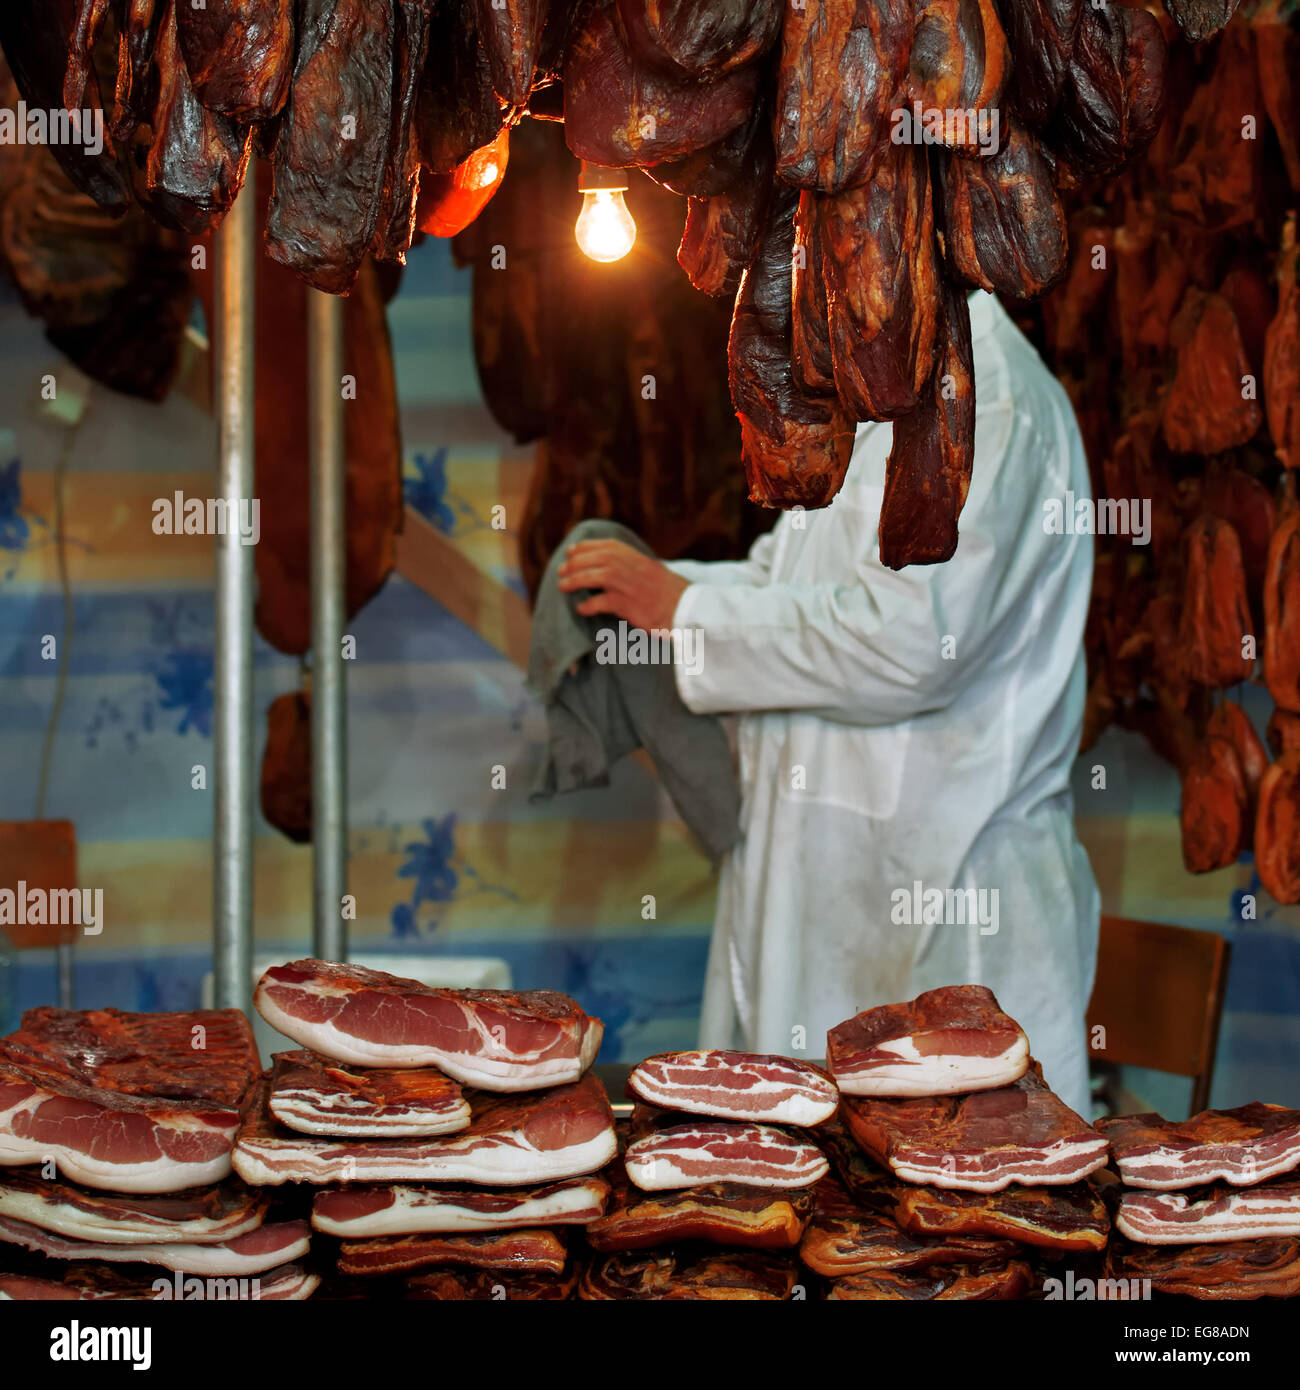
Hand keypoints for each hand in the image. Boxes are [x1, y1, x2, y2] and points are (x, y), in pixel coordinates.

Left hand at [555, 539, 689, 632]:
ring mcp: (633, 586)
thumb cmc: (668, 593)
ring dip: (576, 580)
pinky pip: (605, 602)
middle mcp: (634, 568)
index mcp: (638, 558)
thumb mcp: (650, 570)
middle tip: (561, 571)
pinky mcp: (632, 606)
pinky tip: (581, 609)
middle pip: (598, 558)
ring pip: (598, 576)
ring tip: (562, 587)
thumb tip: (604, 565)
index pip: (606, 546)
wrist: (688, 609)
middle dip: (575, 563)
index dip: (585, 547)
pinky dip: (589, 605)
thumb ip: (630, 565)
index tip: (570, 552)